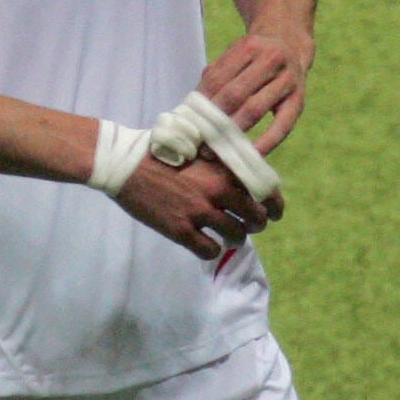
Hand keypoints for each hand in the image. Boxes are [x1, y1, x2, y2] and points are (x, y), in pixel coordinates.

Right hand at [116, 151, 272, 260]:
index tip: (275, 213)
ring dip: (236, 238)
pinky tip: (206, 244)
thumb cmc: (159, 152)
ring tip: (228, 237)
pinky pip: (210, 250)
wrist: (124, 164)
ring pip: (236, 236)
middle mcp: (217, 190)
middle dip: (257, 224)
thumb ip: (220, 165)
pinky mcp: (181, 230)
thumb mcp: (197, 149)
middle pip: (256, 217)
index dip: (275, 206)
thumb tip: (240, 181)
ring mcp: (199, 212)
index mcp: (223, 168)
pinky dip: (213, 250)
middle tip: (249, 227)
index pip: (264, 190)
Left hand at [198, 29, 313, 154]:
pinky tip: (252, 153)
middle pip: (235, 93)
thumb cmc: (253, 58)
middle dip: (214, 119)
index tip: (189, 122)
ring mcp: (287, 79)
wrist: (290, 46)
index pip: (217, 78)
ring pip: (254, 109)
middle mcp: (271, 59)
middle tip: (200, 141)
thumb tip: (192, 108)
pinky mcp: (299, 99)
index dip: (201, 101)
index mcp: (248, 46)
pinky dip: (266, 141)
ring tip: (217, 149)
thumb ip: (214, 75)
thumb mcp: (235, 55)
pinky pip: (282, 125)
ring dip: (233, 131)